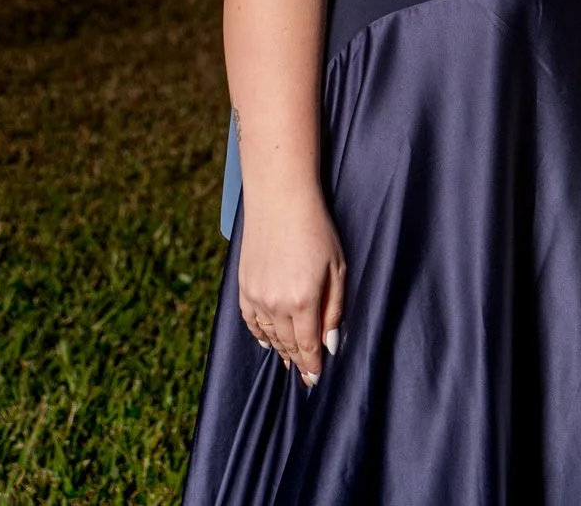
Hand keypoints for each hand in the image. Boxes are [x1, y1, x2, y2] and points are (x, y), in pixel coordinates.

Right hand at [237, 189, 345, 386]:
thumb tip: (330, 343)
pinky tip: (267, 342)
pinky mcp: (243, 287)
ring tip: (290, 361)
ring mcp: (256, 296)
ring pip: (268, 335)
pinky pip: (250, 321)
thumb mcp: (337, 268)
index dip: (312, 364)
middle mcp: (275, 304)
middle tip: (305, 376)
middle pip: (287, 344)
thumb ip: (334, 309)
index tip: (316, 379)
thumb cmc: (316, 231)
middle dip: (297, 361)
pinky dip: (259, 334)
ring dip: (280, 350)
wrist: (280, 201)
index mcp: (302, 301)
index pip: (307, 345)